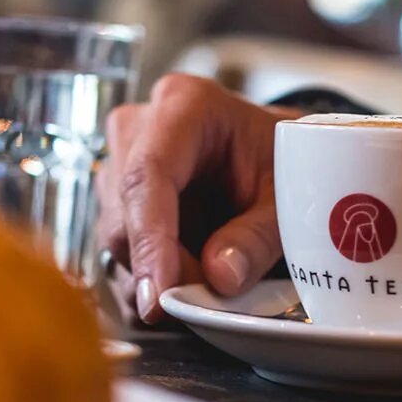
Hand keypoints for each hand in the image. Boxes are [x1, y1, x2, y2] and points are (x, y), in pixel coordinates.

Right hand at [97, 74, 293, 322]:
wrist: (271, 154)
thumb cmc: (281, 160)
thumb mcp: (288, 196)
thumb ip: (259, 236)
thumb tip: (220, 277)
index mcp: (185, 106)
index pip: (148, 173)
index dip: (149, 240)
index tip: (157, 295)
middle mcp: (139, 129)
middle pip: (126, 216)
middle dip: (167, 270)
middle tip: (216, 294)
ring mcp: (118, 165)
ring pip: (117, 242)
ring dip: (162, 278)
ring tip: (215, 277)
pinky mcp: (114, 202)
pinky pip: (117, 257)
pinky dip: (152, 282)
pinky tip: (190, 281)